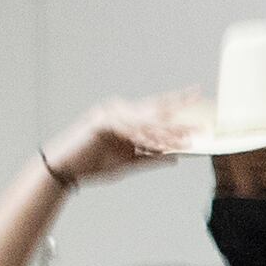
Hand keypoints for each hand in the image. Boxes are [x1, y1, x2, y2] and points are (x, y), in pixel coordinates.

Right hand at [47, 94, 204, 183]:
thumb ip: (151, 157)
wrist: (65, 170)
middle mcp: (119, 111)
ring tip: (186, 139)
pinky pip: (128, 130)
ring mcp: (110, 114)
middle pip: (154, 110)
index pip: (156, 109)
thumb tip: (175, 157)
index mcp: (127, 118)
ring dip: (166, 133)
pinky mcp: (101, 123)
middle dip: (179, 110)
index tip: (197, 96)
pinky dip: (143, 138)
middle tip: (200, 109)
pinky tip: (158, 144)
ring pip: (144, 122)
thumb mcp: (129, 162)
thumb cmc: (93, 163)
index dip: (177, 101)